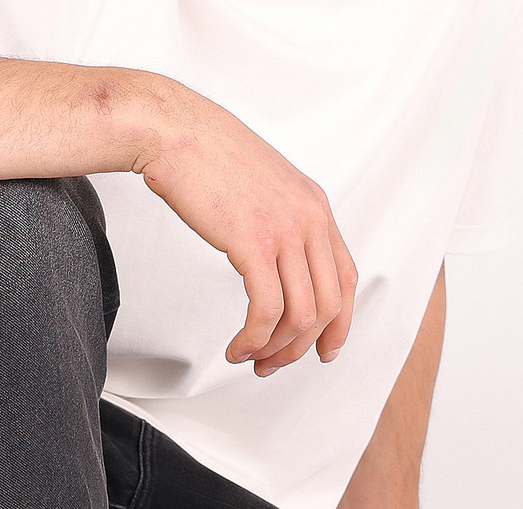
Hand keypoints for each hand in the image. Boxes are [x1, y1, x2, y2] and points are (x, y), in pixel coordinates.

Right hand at [134, 84, 356, 375]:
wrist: (176, 131)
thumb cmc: (207, 157)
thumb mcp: (263, 188)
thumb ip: (280, 223)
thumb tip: (276, 263)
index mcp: (315, 207)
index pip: (346, 280)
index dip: (338, 325)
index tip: (322, 350)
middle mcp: (309, 219)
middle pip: (329, 306)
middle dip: (301, 347)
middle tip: (272, 363)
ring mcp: (285, 231)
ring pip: (301, 315)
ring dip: (275, 348)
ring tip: (250, 356)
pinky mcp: (254, 243)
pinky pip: (268, 310)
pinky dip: (254, 339)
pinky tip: (237, 345)